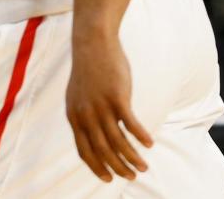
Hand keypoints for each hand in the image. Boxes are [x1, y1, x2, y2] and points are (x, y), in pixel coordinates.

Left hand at [66, 34, 152, 182]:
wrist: (92, 43)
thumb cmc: (88, 71)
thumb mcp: (79, 96)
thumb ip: (84, 115)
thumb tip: (95, 133)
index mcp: (74, 116)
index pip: (84, 150)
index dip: (96, 167)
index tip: (108, 179)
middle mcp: (85, 115)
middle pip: (103, 151)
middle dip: (118, 168)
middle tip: (131, 177)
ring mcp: (101, 107)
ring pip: (118, 142)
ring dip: (132, 158)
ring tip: (143, 167)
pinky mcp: (117, 97)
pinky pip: (131, 124)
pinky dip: (140, 137)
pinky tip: (149, 144)